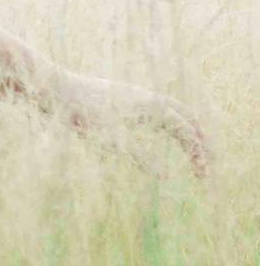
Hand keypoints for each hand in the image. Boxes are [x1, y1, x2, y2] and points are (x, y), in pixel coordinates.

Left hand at [59, 72, 213, 178]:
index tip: (204, 178)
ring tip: (194, 147)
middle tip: (210, 162)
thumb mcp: (110, 140)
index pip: (187, 132)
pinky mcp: (123, 95)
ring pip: (173, 109)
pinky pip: (156, 107)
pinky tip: (161, 129)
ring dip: (187, 128)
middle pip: (187, 117)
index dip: (199, 154)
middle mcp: (148, 97)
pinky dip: (169, 120)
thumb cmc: (82, 115)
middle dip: (201, 139)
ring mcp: (136, 94)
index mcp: (152, 106)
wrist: (56, 88)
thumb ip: (138, 156)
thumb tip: (163, 176)